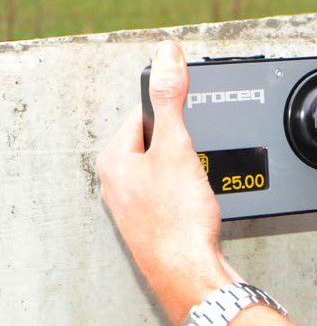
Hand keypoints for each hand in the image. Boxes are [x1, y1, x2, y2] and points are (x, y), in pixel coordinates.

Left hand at [97, 41, 239, 325]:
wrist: (188, 269)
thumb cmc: (177, 217)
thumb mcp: (176, 145)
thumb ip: (170, 97)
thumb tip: (166, 56)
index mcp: (114, 158)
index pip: (145, 113)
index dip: (175, 118)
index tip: (189, 132)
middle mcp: (115, 181)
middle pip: (157, 141)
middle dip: (182, 148)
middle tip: (194, 165)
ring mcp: (131, 204)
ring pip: (165, 168)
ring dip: (186, 171)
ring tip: (194, 189)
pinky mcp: (149, 221)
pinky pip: (169, 193)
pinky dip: (185, 194)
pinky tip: (193, 205)